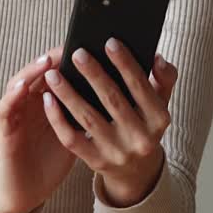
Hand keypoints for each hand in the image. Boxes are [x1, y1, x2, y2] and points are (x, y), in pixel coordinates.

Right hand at [0, 47, 76, 212]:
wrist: (28, 190)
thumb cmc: (53, 159)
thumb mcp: (75, 130)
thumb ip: (89, 109)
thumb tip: (118, 90)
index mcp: (48, 99)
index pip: (58, 72)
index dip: (71, 59)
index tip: (90, 47)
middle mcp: (29, 101)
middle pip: (39, 72)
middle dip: (55, 58)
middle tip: (71, 44)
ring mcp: (15, 113)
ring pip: (20, 83)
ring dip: (32, 71)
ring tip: (47, 60)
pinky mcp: (4, 129)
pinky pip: (5, 108)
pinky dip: (13, 95)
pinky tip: (23, 87)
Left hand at [42, 39, 178, 207]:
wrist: (137, 171)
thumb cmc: (145, 124)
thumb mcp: (161, 103)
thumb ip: (164, 79)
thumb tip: (157, 58)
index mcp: (159, 119)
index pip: (140, 87)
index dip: (125, 64)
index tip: (109, 42)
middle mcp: (140, 138)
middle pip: (113, 100)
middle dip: (94, 74)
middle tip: (77, 52)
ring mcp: (117, 153)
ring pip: (88, 119)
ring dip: (68, 94)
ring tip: (53, 74)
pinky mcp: (96, 162)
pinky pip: (72, 139)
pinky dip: (58, 119)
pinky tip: (48, 99)